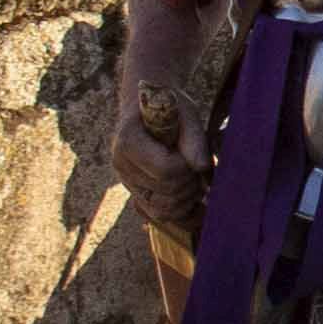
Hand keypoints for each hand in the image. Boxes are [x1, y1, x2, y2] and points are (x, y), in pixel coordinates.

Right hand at [108, 65, 209, 205]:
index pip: (165, 170)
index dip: (187, 166)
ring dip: (187, 199)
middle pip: (166, 192)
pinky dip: (179, 212)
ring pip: (161, 210)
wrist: (152, 108)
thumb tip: (200, 167)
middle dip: (191, 182)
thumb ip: (194, 139)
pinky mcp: (136, 193)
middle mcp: (122, 165)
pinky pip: (156, 215)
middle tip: (198, 166)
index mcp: (129, 141)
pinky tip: (193, 199)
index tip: (193, 153)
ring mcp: (128, 182)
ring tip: (195, 179)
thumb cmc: (172, 108)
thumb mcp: (187, 114)